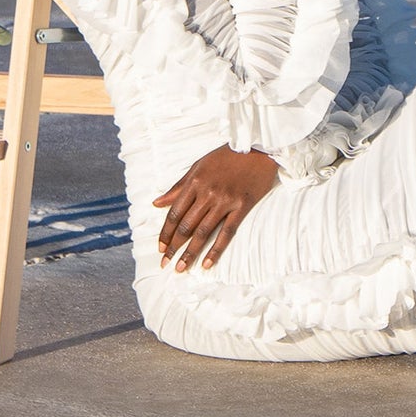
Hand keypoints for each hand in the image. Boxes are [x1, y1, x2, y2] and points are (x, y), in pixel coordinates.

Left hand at [151, 145, 278, 271]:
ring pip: (203, 232)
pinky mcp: (242, 206)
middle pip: (186, 225)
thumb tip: (157, 203)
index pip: (174, 213)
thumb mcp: (198, 167)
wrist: (258, 148)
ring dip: (190, 252)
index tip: (160, 248)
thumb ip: (178, 187)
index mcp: (195, 182)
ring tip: (181, 268)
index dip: (165, 233)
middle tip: (165, 264)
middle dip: (174, 247)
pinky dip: (216, 249)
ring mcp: (225, 201)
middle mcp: (207, 193)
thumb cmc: (226, 157)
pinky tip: (207, 263)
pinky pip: (227, 232)